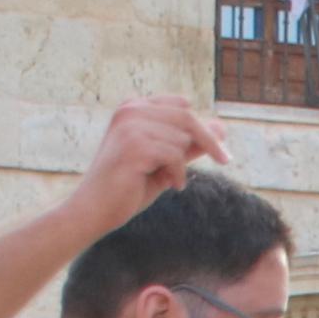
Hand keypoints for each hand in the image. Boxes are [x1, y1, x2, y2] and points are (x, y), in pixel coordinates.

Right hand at [68, 96, 230, 236]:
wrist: (93, 211)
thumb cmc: (128, 187)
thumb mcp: (164, 162)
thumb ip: (188, 145)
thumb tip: (221, 128)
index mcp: (133, 109)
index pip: (180, 106)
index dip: (202, 126)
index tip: (221, 146)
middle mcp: (130, 111)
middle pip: (186, 117)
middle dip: (209, 140)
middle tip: (225, 160)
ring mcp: (130, 126)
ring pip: (181, 139)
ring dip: (182, 165)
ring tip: (169, 181)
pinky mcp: (134, 146)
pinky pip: (175, 156)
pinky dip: (178, 174)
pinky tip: (171, 186)